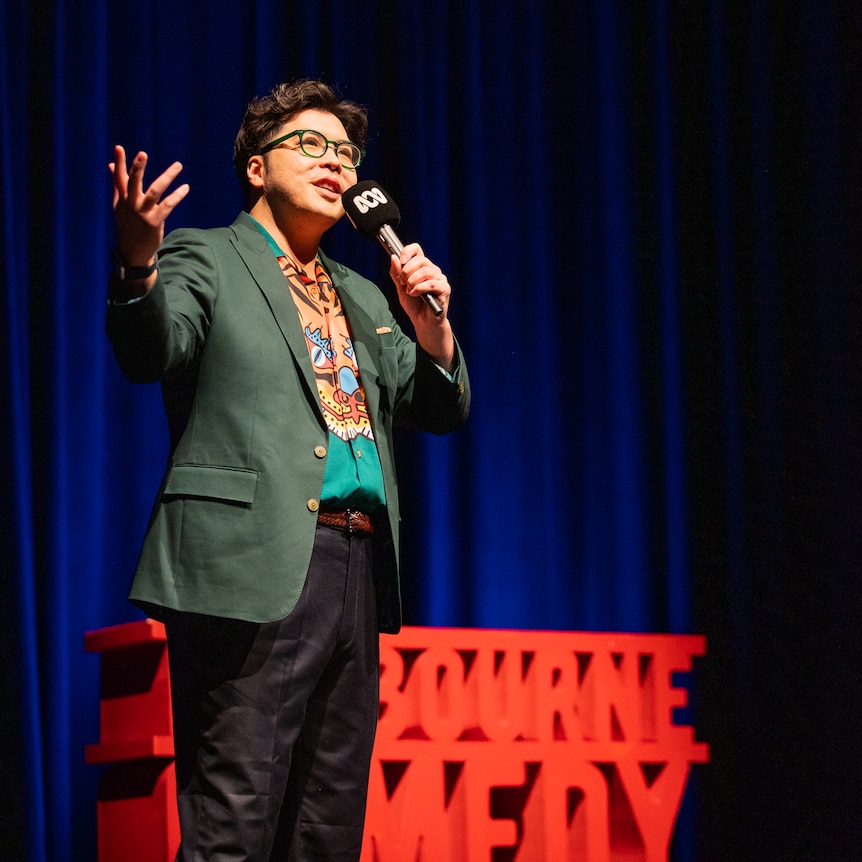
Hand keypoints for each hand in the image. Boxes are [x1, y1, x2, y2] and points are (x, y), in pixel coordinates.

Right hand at [109, 145, 188, 265]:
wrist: (133, 251)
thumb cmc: (127, 225)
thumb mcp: (119, 205)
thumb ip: (117, 184)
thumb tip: (111, 165)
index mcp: (122, 199)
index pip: (119, 177)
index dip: (119, 163)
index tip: (118, 147)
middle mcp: (131, 204)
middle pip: (133, 182)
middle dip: (137, 168)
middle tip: (142, 153)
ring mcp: (143, 212)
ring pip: (155, 191)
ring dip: (167, 177)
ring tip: (178, 165)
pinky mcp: (155, 221)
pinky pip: (168, 205)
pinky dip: (177, 195)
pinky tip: (185, 187)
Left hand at [389, 243, 455, 370]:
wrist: (422, 322)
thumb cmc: (414, 305)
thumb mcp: (400, 288)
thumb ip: (396, 274)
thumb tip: (393, 257)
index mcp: (422, 268)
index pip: (417, 250)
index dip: (408, 252)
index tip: (400, 261)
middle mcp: (432, 270)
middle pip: (421, 260)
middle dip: (407, 271)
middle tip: (403, 282)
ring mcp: (440, 279)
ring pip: (426, 270)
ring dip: (413, 281)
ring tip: (409, 291)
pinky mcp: (445, 289)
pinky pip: (432, 283)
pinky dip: (419, 288)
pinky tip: (414, 294)